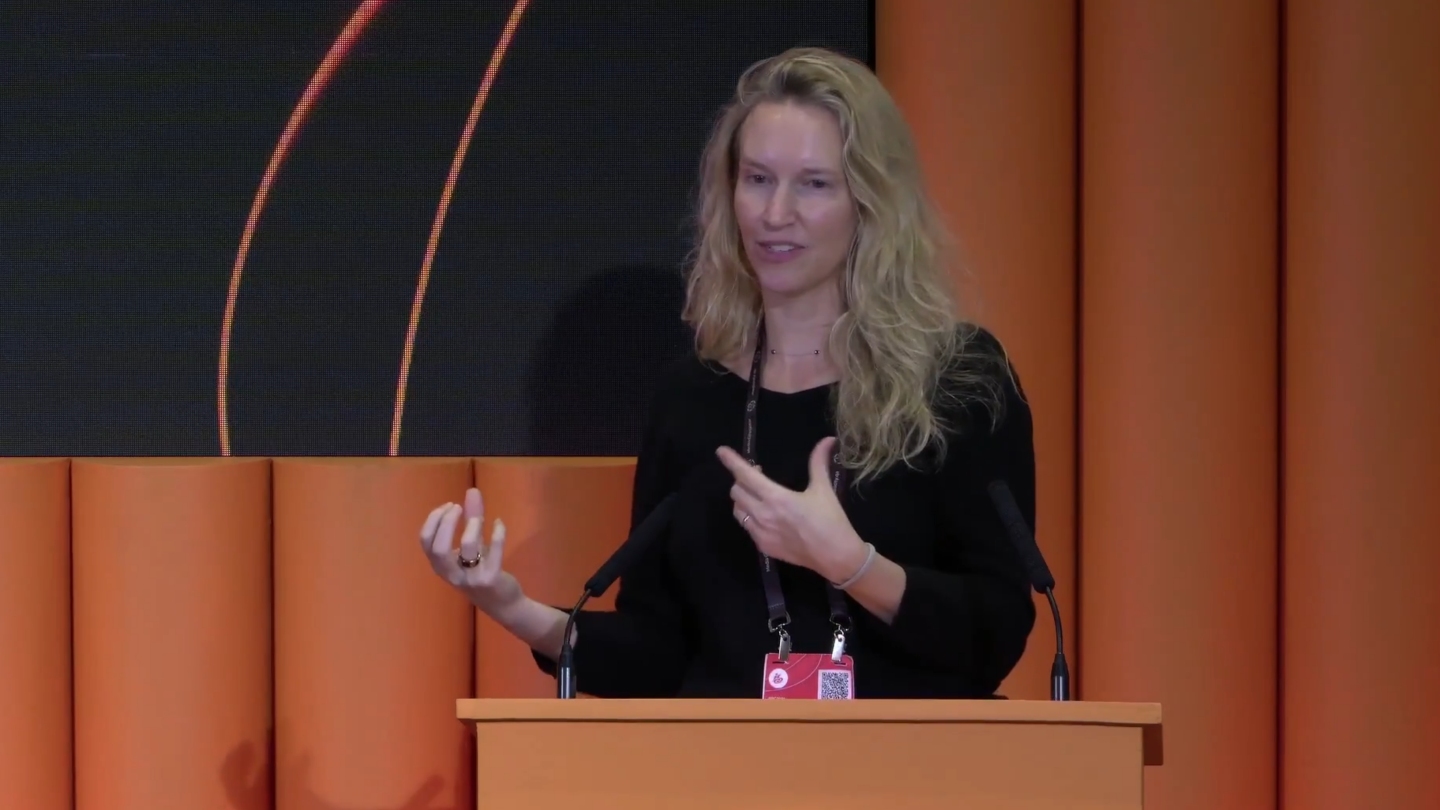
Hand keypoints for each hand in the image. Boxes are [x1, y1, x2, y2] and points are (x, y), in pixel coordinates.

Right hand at [419, 487, 522, 615]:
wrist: (504, 604)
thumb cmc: (482, 572)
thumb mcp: (473, 547)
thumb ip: (471, 518)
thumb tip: (472, 491)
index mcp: (441, 566)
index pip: (426, 542)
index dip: (434, 520)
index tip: (449, 506)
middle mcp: (452, 574)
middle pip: (438, 548)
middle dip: (446, 523)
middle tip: (458, 508)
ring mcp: (471, 578)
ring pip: (467, 548)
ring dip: (473, 526)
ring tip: (479, 517)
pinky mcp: (491, 579)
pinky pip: (494, 552)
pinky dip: (497, 533)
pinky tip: (499, 523)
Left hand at [716, 436, 867, 582]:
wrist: (836, 556)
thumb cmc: (830, 521)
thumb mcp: (823, 489)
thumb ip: (818, 462)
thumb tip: (827, 440)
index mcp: (776, 498)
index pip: (745, 475)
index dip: (732, 462)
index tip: (721, 451)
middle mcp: (763, 515)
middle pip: (736, 491)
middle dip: (742, 479)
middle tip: (758, 475)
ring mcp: (760, 533)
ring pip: (737, 510)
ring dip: (743, 498)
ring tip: (758, 494)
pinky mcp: (763, 547)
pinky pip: (747, 527)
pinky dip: (750, 516)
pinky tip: (765, 515)